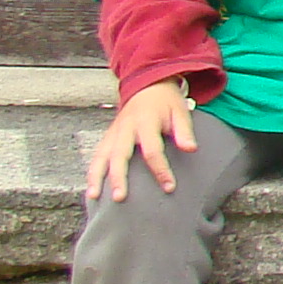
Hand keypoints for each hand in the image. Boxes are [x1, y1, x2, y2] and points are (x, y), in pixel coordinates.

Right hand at [87, 77, 198, 202]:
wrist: (148, 86)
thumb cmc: (166, 103)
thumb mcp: (180, 112)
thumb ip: (185, 131)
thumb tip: (191, 149)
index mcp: (145, 122)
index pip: (152, 151)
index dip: (160, 170)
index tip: (169, 187)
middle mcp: (125, 128)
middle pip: (119, 155)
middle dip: (118, 177)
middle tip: (119, 198)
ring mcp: (113, 132)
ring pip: (101, 156)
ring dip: (96, 177)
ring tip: (94, 197)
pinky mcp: (107, 137)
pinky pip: (97, 155)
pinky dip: (92, 171)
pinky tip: (91, 188)